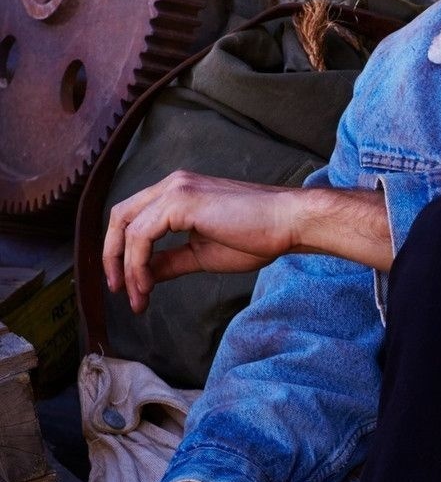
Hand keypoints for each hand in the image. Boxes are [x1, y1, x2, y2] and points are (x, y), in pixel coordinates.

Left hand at [104, 170, 393, 311]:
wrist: (288, 223)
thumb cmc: (257, 236)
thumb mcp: (202, 253)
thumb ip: (170, 260)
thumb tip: (143, 275)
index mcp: (178, 193)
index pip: (132, 217)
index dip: (121, 252)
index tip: (128, 286)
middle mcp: (171, 184)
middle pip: (119, 217)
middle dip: (112, 257)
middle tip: (118, 291)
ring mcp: (175, 189)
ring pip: (126, 227)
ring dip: (125, 267)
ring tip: (136, 297)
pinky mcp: (181, 200)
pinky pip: (142, 235)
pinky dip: (138, 263)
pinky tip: (147, 286)